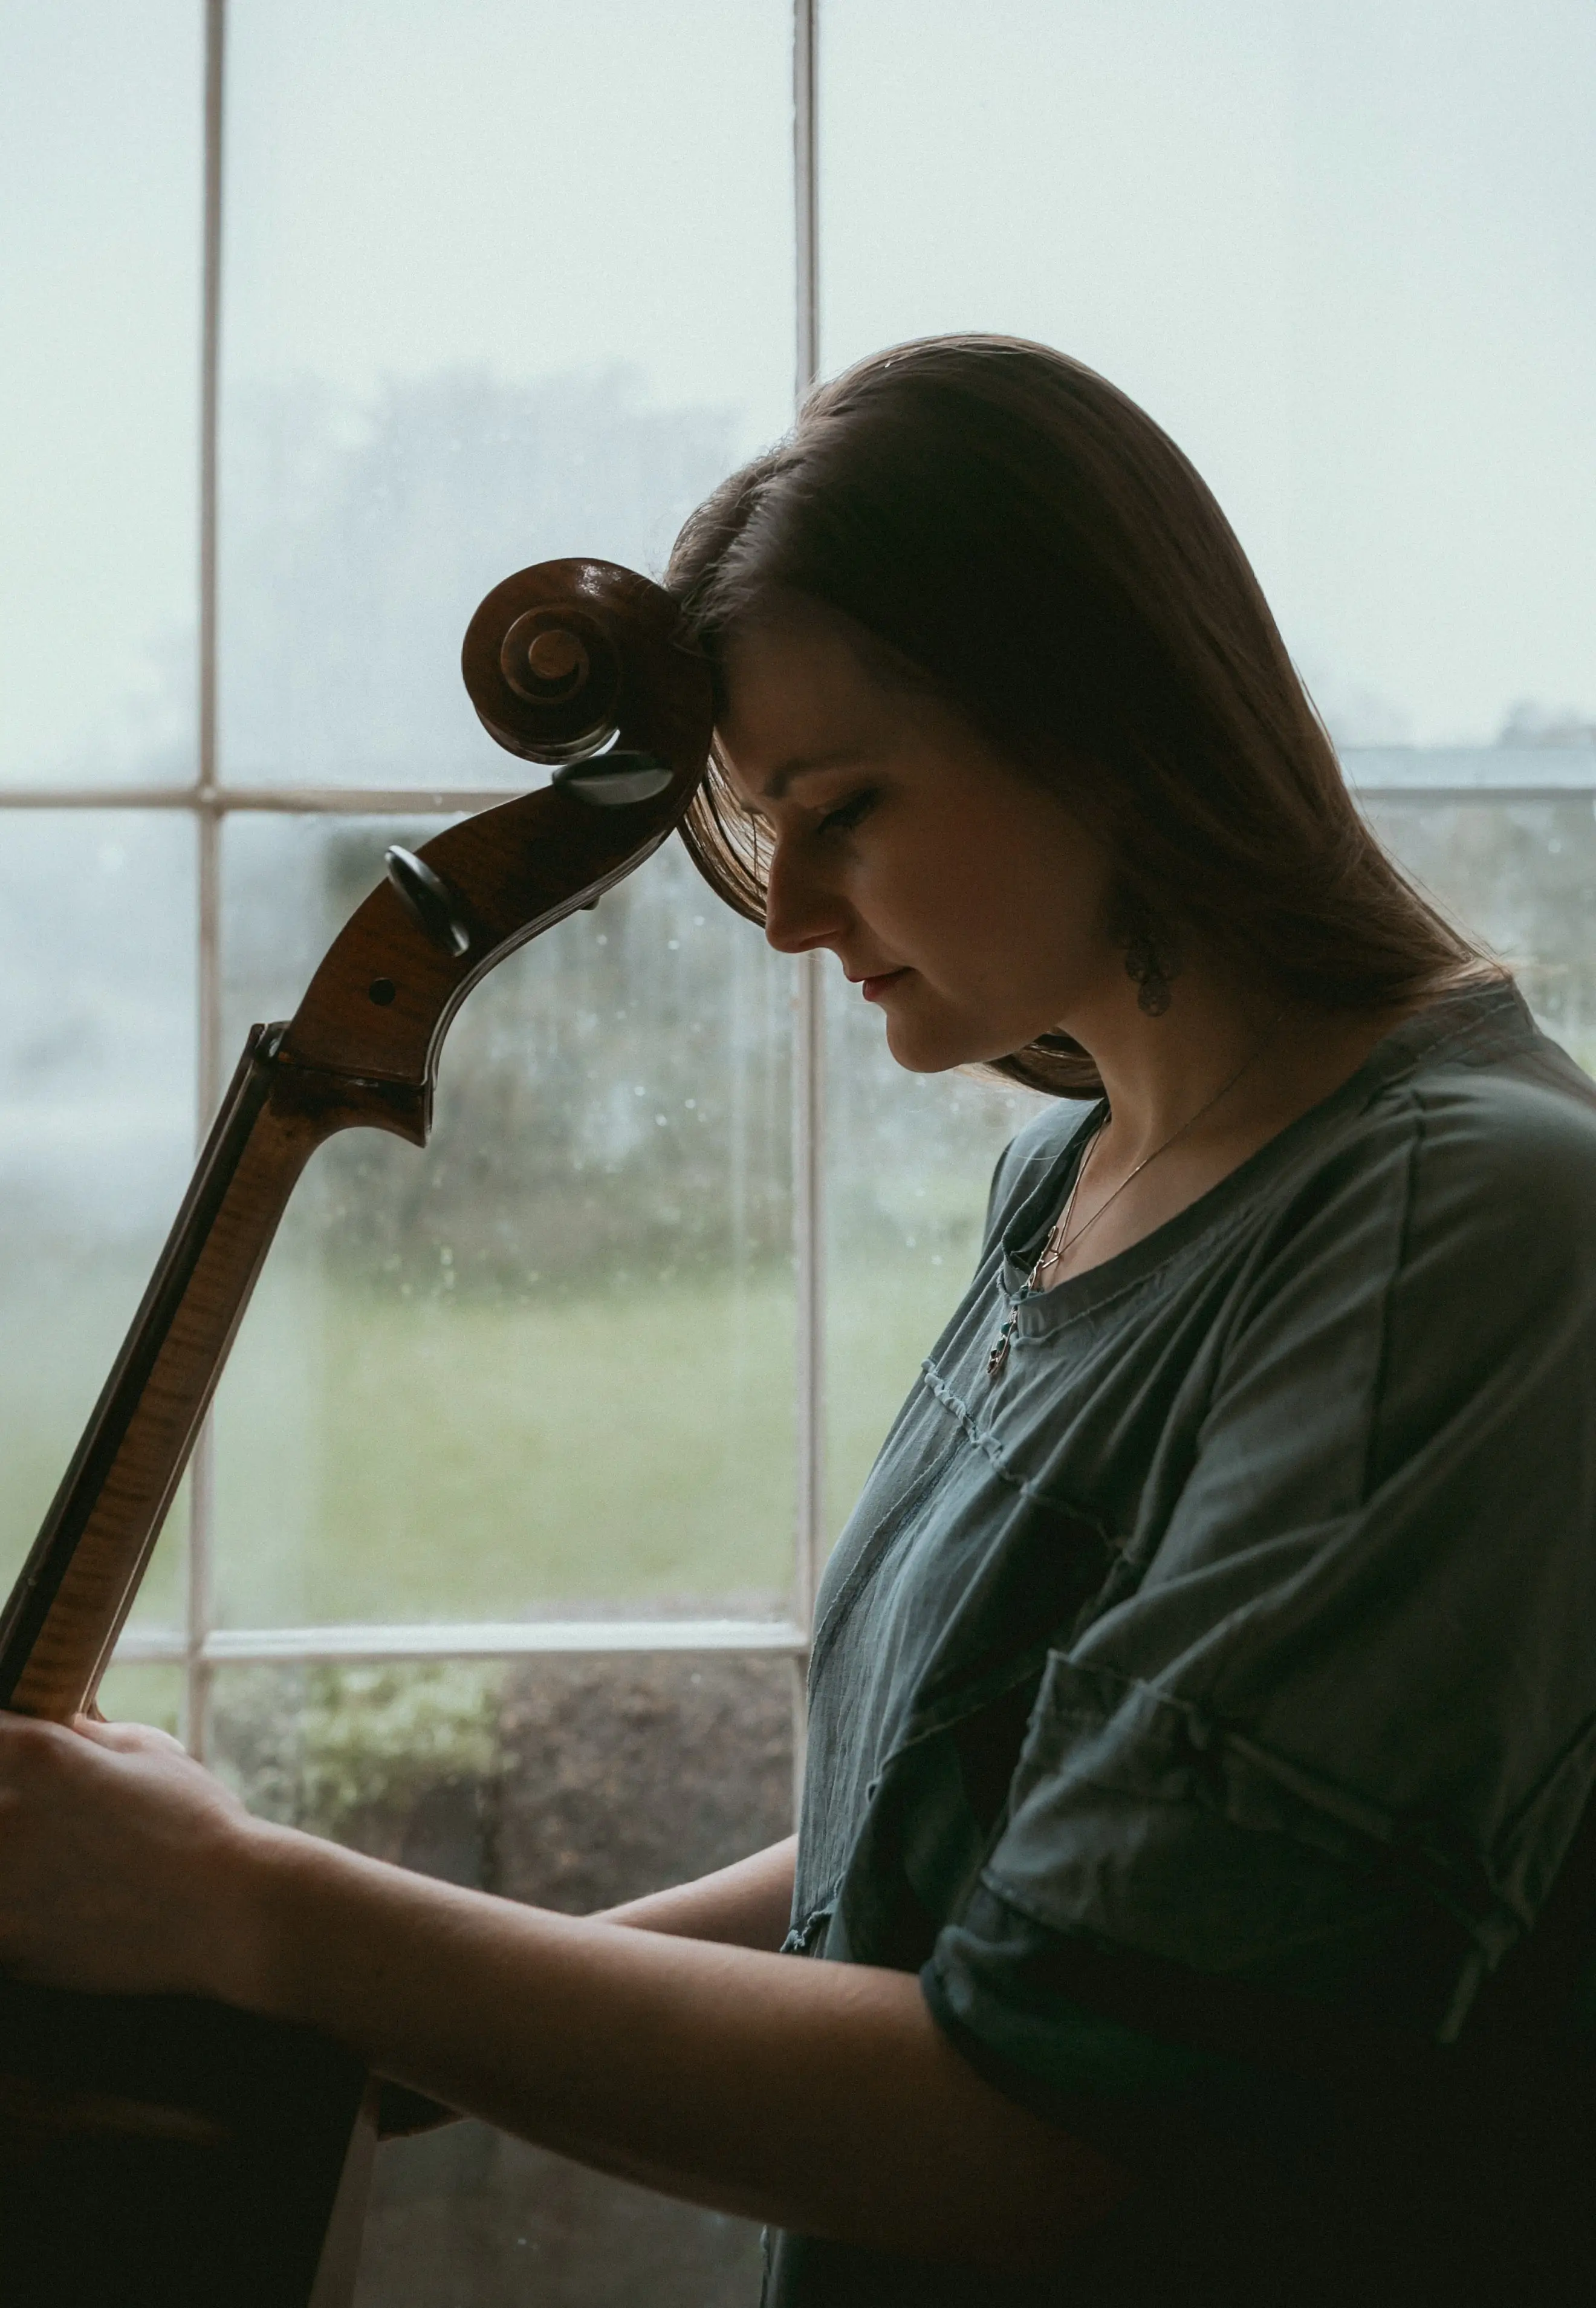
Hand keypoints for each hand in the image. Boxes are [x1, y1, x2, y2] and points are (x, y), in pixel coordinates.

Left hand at [0, 1711, 258, 2000]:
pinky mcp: (4, 1942)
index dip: (8, 1748)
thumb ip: (82, 1736)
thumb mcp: (145, 1750)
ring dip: (13, 1861)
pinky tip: (58, 1907)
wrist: (227, 1911)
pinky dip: (16, 1911)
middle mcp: (0, 1814)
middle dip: (17, 1809)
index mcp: (32, 1755)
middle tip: (66, 1826)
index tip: (31, 1767)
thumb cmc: (195, 1822)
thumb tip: (56, 1724)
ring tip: (62, 1867)